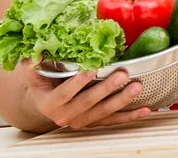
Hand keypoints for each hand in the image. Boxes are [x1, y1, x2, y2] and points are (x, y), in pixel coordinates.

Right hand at [24, 60, 150, 129]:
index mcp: (50, 103)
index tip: (92, 67)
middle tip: (122, 74)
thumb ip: (32, 64)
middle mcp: (66, 116)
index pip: (65, 92)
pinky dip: (130, 116)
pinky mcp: (95, 123)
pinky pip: (114, 121)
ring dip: (122, 100)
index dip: (79, 81)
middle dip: (106, 88)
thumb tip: (36, 53)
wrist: (46, 103)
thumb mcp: (32, 73)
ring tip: (137, 86)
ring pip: (104, 112)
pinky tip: (145, 109)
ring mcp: (82, 121)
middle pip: (88, 102)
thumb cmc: (42, 83)